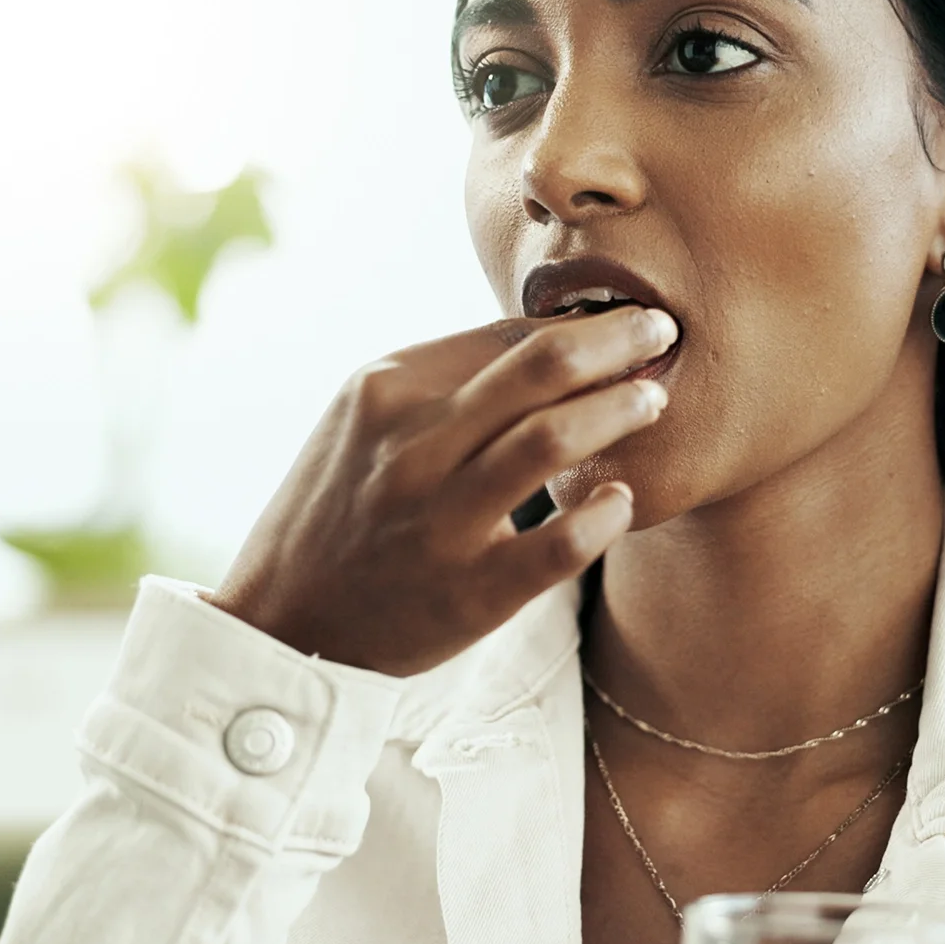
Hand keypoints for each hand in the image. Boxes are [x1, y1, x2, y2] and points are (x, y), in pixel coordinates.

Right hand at [210, 307, 676, 675]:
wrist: (282, 625)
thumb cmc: (340, 511)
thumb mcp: (364, 424)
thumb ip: (439, 380)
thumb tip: (541, 337)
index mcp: (385, 390)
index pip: (505, 335)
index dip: (578, 321)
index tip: (624, 317)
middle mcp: (411, 447)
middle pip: (539, 367)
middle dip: (617, 339)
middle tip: (662, 330)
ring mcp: (439, 520)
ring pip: (552, 441)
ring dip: (619, 410)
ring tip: (654, 401)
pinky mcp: (469, 592)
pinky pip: (557, 546)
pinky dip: (602, 516)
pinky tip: (623, 500)